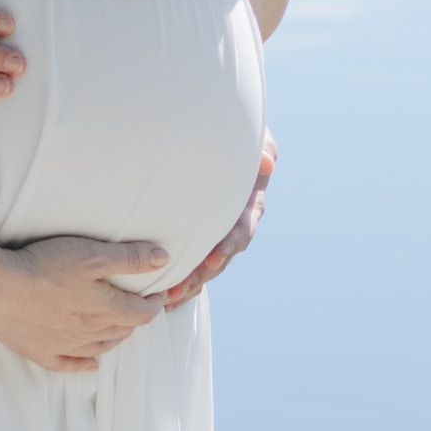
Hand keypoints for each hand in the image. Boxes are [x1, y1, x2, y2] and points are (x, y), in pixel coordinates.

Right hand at [0, 235, 168, 371]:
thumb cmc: (44, 266)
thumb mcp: (92, 254)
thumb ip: (129, 259)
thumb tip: (163, 260)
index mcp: (106, 309)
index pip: (142, 313)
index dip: (155, 303)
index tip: (159, 293)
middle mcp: (90, 332)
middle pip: (124, 331)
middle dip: (136, 319)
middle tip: (139, 306)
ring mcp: (66, 346)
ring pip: (101, 347)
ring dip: (115, 338)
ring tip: (120, 328)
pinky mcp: (42, 352)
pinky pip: (71, 364)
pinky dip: (85, 364)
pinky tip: (91, 363)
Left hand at [164, 132, 272, 308]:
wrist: (216, 139)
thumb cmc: (236, 134)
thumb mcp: (253, 137)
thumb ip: (261, 147)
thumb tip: (267, 162)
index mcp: (249, 205)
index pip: (242, 228)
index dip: (230, 244)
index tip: (214, 257)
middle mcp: (235, 224)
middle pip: (222, 256)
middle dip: (202, 273)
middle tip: (180, 286)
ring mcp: (217, 233)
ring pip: (206, 265)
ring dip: (189, 281)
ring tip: (167, 296)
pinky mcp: (201, 238)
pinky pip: (193, 263)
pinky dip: (181, 279)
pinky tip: (163, 293)